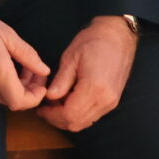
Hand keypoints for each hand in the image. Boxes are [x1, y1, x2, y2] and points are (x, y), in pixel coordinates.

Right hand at [0, 0, 49, 109]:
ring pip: (4, 97)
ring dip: (17, 88)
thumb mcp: (7, 34)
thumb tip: (43, 69)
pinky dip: (5, 85)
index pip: (20, 102)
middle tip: (36, 72)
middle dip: (29, 91)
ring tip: (23, 67)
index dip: (35, 98)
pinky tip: (8, 67)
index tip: (41, 84)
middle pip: (14, 102)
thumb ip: (28, 55)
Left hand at [37, 17, 135, 132]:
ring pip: (84, 122)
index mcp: (94, 88)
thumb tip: (49, 97)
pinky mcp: (112, 101)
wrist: (118, 36)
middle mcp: (105, 99)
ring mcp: (111, 102)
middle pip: (76, 122)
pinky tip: (68, 101)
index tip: (40, 109)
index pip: (69, 114)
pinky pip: (92, 116)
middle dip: (57, 119)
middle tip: (44, 108)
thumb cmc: (94, 41)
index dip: (51, 115)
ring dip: (67, 118)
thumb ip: (61, 81)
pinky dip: (78, 114)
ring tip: (54, 104)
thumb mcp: (71, 57)